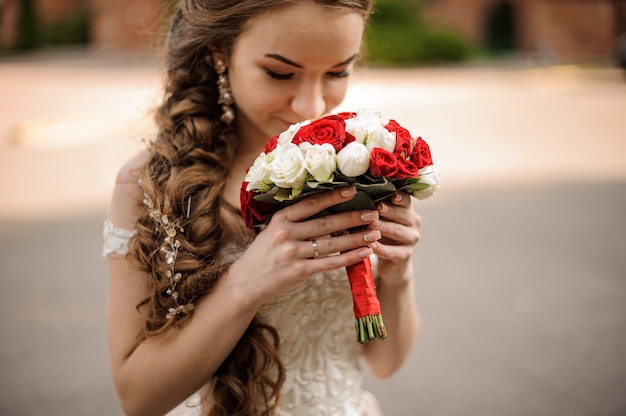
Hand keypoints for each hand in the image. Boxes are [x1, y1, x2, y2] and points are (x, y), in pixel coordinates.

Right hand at [230, 187, 381, 303]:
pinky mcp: (299, 271)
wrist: (245, 282)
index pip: (312, 204)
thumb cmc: (263, 255)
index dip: (334, 196)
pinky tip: (364, 253)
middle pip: (326, 223)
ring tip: (374, 233)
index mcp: (280, 219)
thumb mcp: (272, 230)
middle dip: (353, 217)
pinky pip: (330, 263)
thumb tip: (328, 212)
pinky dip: (349, 258)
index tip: (353, 190)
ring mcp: (293, 253)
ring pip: (332, 243)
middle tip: (373, 214)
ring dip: (356, 238)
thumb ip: (294, 222)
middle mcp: (286, 233)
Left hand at [371, 192, 421, 284]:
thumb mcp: (381, 218)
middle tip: (377, 208)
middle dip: (389, 211)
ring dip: (384, 228)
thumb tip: (359, 193)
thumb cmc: (381, 233)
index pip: (406, 200)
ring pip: (397, 231)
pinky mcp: (405, 255)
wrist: (390, 261)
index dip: (400, 198)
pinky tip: (370, 245)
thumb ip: (376, 207)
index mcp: (407, 209)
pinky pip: (392, 251)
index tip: (392, 196)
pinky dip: (380, 248)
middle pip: (403, 214)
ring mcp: (411, 239)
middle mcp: (413, 222)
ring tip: (370, 225)